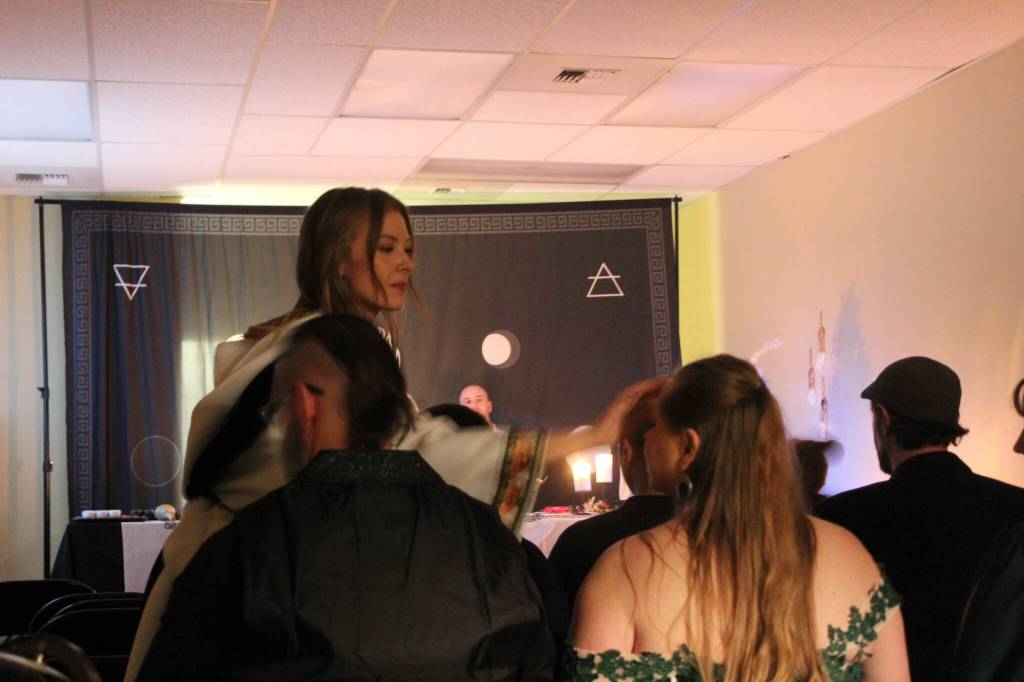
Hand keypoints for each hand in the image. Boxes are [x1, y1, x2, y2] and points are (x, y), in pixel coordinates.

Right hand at [546, 377, 667, 462]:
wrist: (597, 436)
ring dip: (654, 383)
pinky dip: (644, 387)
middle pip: (647, 390)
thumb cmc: (612, 433)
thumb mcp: (631, 427)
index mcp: (631, 406)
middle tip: (674, 381)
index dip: (660, 393)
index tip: (673, 391)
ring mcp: (623, 399)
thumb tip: (654, 419)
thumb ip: (641, 421)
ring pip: (642, 388)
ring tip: (667, 380)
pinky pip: (634, 391)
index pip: (648, 397)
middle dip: (659, 386)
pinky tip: (654, 384)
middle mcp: (628, 400)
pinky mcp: (620, 400)